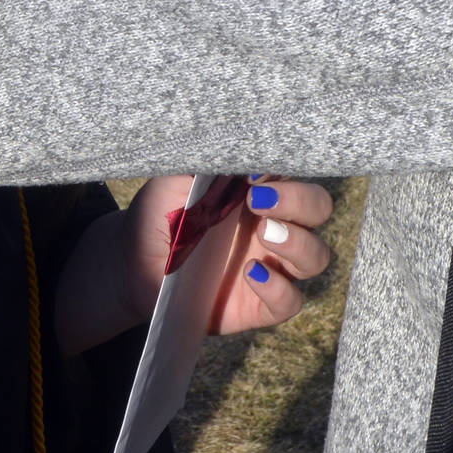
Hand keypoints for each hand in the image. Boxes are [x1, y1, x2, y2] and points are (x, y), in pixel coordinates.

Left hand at [54, 175, 334, 354]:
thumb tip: (235, 148)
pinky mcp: (260, 304)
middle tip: (259, 202)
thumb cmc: (159, 214)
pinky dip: (278, 288)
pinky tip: (250, 274)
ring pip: (316, 256)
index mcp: (262, 191)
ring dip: (298, 243)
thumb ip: (205, 164)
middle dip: (301, 202)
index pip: (298, 174)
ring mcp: (272, 266)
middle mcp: (275, 225)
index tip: (254, 174)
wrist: (132, 263)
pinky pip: (291, 301)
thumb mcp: (174, 181)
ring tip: (263, 235)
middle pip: (319, 210)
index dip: (288, 173)